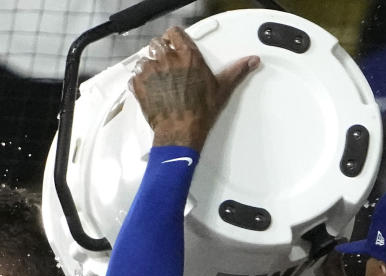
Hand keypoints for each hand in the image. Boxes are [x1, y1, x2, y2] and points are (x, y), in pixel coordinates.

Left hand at [130, 25, 258, 150]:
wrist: (180, 132)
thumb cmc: (199, 112)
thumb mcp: (221, 89)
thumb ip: (236, 71)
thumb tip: (251, 62)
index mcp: (188, 56)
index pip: (175, 33)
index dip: (173, 39)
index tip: (174, 45)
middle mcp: (168, 60)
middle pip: (157, 44)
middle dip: (160, 52)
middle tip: (166, 65)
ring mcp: (151, 72)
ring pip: (144, 59)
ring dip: (149, 66)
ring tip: (157, 79)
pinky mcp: (140, 85)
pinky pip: (134, 77)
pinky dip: (139, 82)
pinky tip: (148, 90)